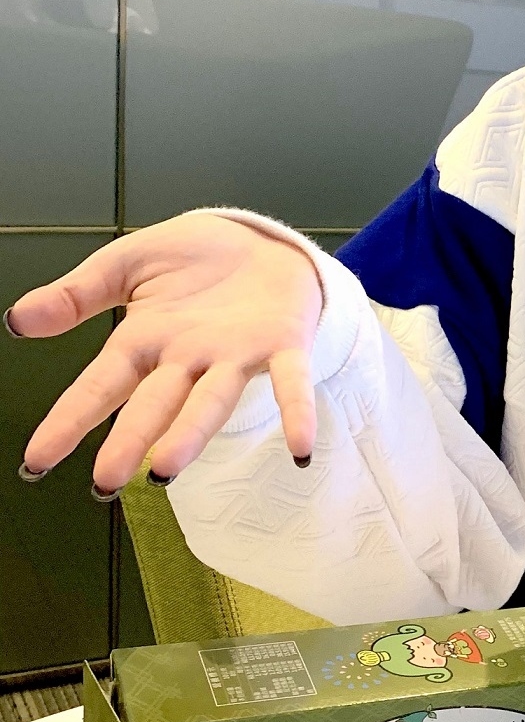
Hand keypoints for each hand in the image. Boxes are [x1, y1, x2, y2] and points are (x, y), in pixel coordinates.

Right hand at [9, 213, 324, 490]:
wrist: (261, 239)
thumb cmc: (196, 258)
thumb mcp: (127, 265)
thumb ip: (78, 295)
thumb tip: (17, 319)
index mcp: (146, 342)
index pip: (100, 385)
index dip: (70, 420)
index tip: (37, 460)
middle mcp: (188, 359)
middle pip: (154, 404)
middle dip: (130, 441)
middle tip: (106, 482)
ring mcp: (235, 356)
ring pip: (211, 401)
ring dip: (191, 434)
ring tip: (167, 468)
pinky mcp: (283, 344)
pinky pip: (291, 382)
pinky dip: (296, 414)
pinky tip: (300, 448)